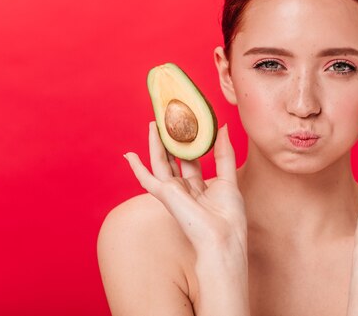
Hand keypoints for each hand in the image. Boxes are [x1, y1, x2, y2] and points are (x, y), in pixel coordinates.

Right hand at [124, 122, 246, 253]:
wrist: (222, 238)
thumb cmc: (229, 216)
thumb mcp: (229, 178)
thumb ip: (224, 153)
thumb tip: (222, 127)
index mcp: (200, 187)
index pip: (191, 160)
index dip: (189, 143)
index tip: (188, 125)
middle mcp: (184, 189)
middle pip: (174, 159)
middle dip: (170, 140)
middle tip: (167, 119)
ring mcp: (173, 192)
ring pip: (160, 163)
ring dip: (155, 144)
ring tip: (153, 123)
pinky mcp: (165, 194)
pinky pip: (146, 178)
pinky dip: (136, 167)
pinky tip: (128, 155)